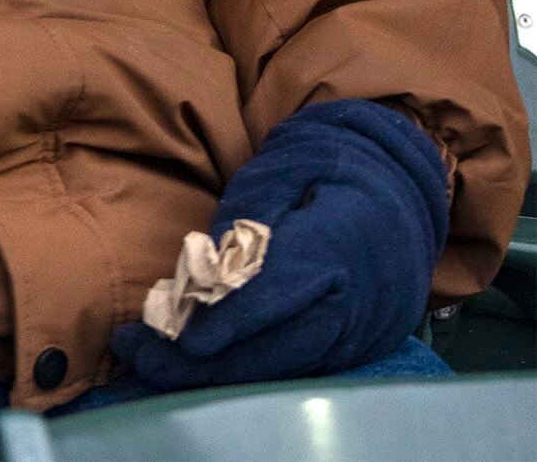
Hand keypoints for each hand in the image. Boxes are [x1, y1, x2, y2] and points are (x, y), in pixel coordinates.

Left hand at [109, 100, 447, 389]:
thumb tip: (210, 264)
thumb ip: (249, 215)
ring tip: (150, 367)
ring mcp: (358, 332)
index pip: (282, 293)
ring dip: (216, 375)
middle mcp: (356, 301)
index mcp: (340, 243)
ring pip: (285, 367)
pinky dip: (245, 373)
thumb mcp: (289, 168)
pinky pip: (296, 368)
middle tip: (141, 358)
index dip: (234, 321)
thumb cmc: (330, 170)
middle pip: (280, 346)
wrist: (402, 192)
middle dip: (208, 362)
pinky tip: (193, 368)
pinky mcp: (351, 348)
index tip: (186, 341)